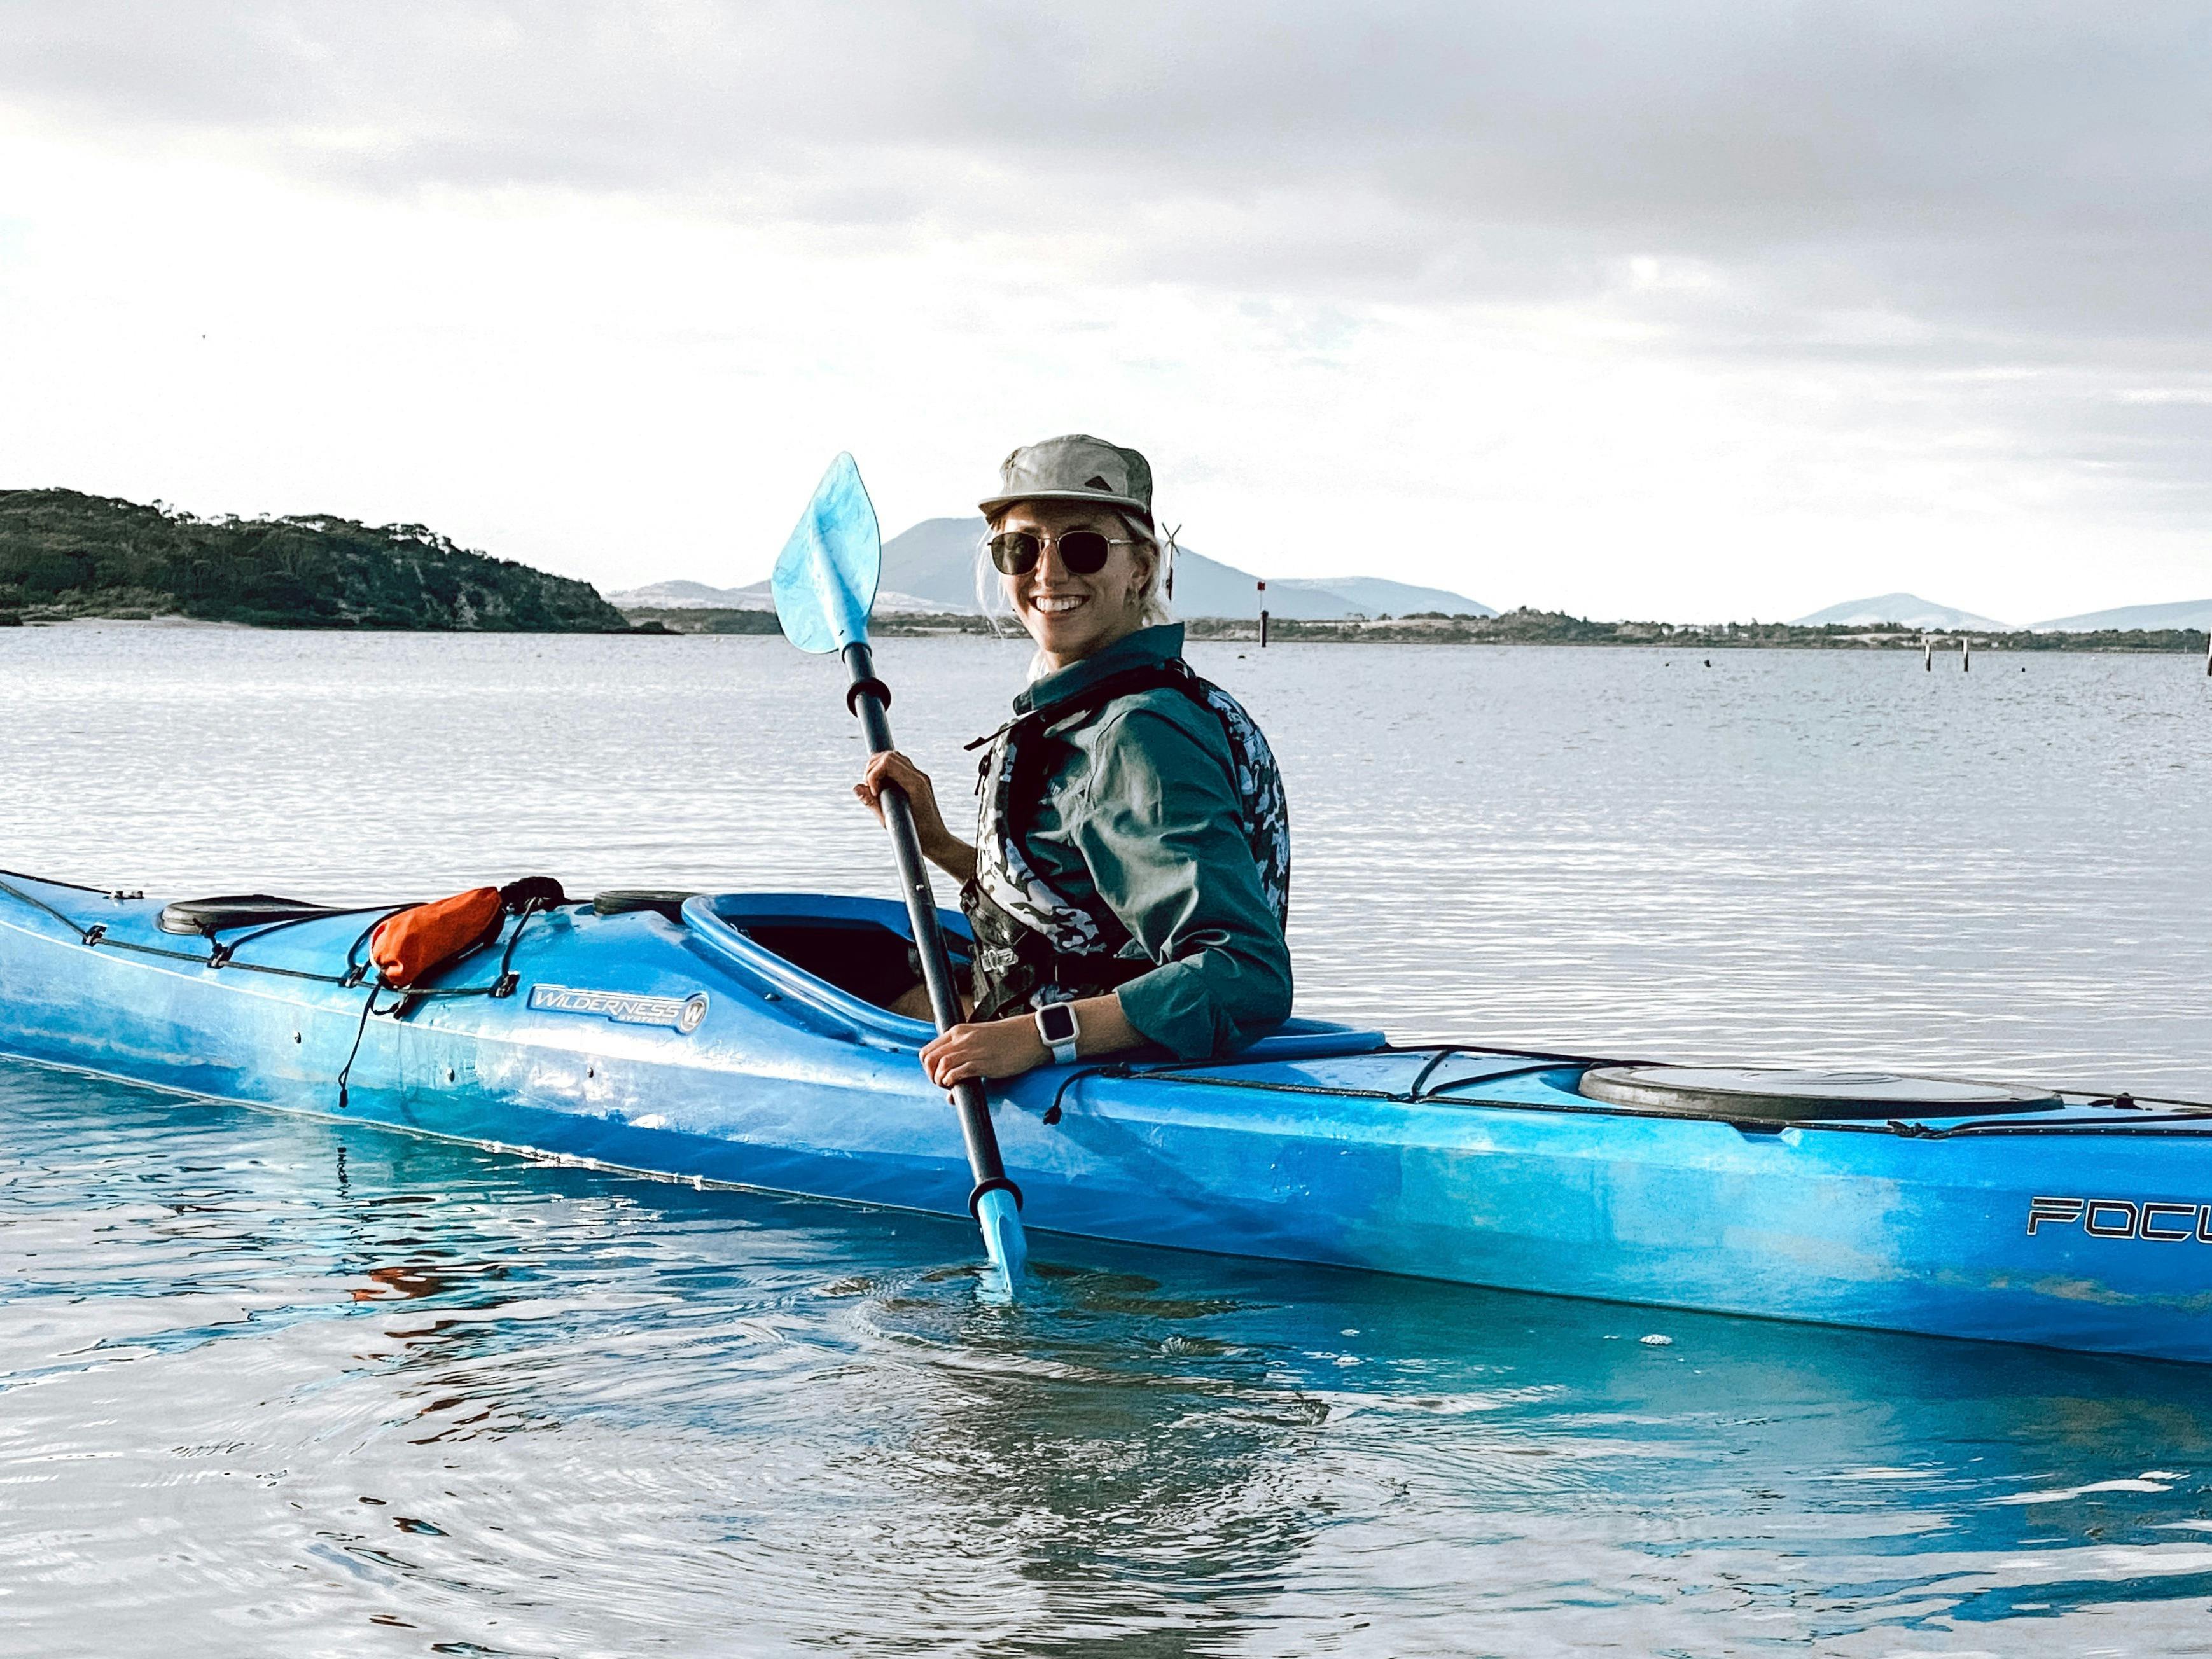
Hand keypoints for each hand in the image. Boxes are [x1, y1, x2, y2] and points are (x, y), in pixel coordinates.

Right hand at [856, 750, 949, 853]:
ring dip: (877, 769)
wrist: (937, 840)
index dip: (873, 774)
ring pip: (893, 758)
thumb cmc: (917, 836)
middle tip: (871, 791)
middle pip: (889, 755)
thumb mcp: (890, 822)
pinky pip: (898, 766)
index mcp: (915, 784)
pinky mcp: (917, 780)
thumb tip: (856, 787)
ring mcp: (920, 777)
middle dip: (872, 769)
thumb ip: (872, 803)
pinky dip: (885, 772)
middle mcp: (919, 776)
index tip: (874, 793)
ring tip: (875, 790)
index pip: (888, 761)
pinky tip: (882, 789)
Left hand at [920, 1017, 1047, 1088]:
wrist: (1030, 1036)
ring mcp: (971, 1050)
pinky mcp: (982, 1062)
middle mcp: (961, 1038)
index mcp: (958, 1031)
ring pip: (941, 1065)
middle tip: (941, 1083)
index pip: (928, 1049)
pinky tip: (957, 1085)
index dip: (928, 1067)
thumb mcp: (980, 1039)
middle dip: (931, 1075)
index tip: (937, 1075)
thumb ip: (963, 1053)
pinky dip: (951, 1081)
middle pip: (930, 1059)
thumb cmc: (1008, 1038)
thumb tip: (950, 1078)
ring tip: (949, 1086)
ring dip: (939, 1080)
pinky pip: (956, 1073)